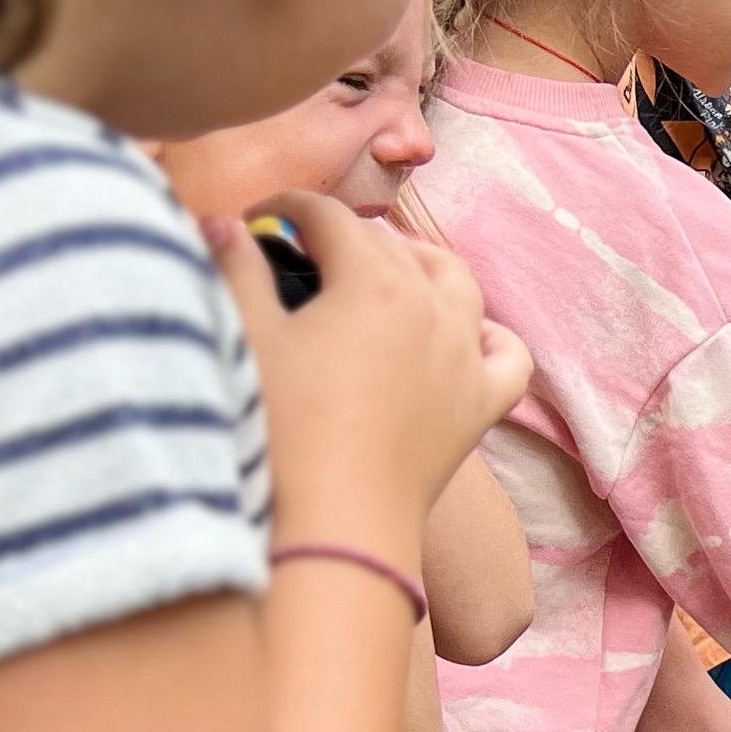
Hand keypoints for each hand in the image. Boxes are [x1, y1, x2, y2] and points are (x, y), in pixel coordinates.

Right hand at [216, 192, 527, 557]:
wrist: (335, 523)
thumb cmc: (281, 430)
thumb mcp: (247, 340)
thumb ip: (235, 270)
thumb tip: (222, 224)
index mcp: (373, 282)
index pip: (327, 218)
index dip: (286, 208)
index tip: (256, 221)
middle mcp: (432, 309)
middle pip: (388, 246)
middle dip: (342, 236)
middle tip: (302, 250)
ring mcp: (464, 358)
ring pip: (457, 283)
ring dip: (421, 264)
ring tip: (386, 269)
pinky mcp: (481, 407)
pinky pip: (508, 357)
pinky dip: (492, 336)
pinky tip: (468, 335)